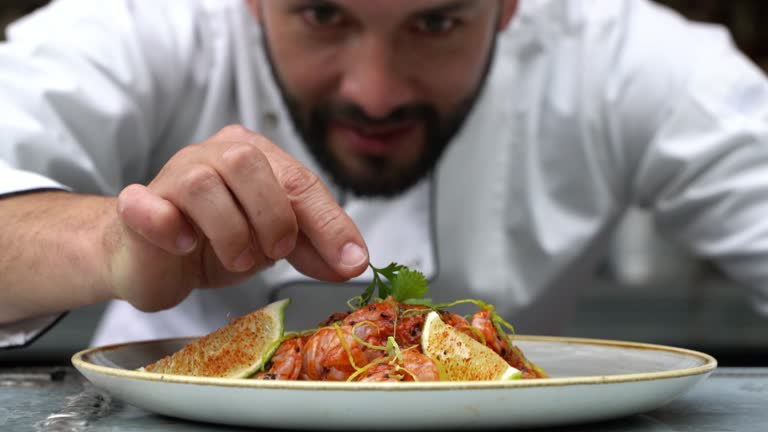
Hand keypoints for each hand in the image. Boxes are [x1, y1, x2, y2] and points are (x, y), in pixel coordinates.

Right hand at [107, 125, 368, 310]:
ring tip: (236, 258)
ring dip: (229, 229)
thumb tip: (355, 262)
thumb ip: (313, 248)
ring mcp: (172, 176)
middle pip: (249, 163)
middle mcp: (214, 154)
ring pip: (202, 182)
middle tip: (276, 251)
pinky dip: (167, 224)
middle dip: (273, 216)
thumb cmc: (217, 242)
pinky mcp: (137, 206)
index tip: (352, 262)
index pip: (300, 180)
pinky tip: (183, 242)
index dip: (329, 223)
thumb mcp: (275, 244)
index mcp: (256, 157)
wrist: (155, 261)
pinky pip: (145, 204)